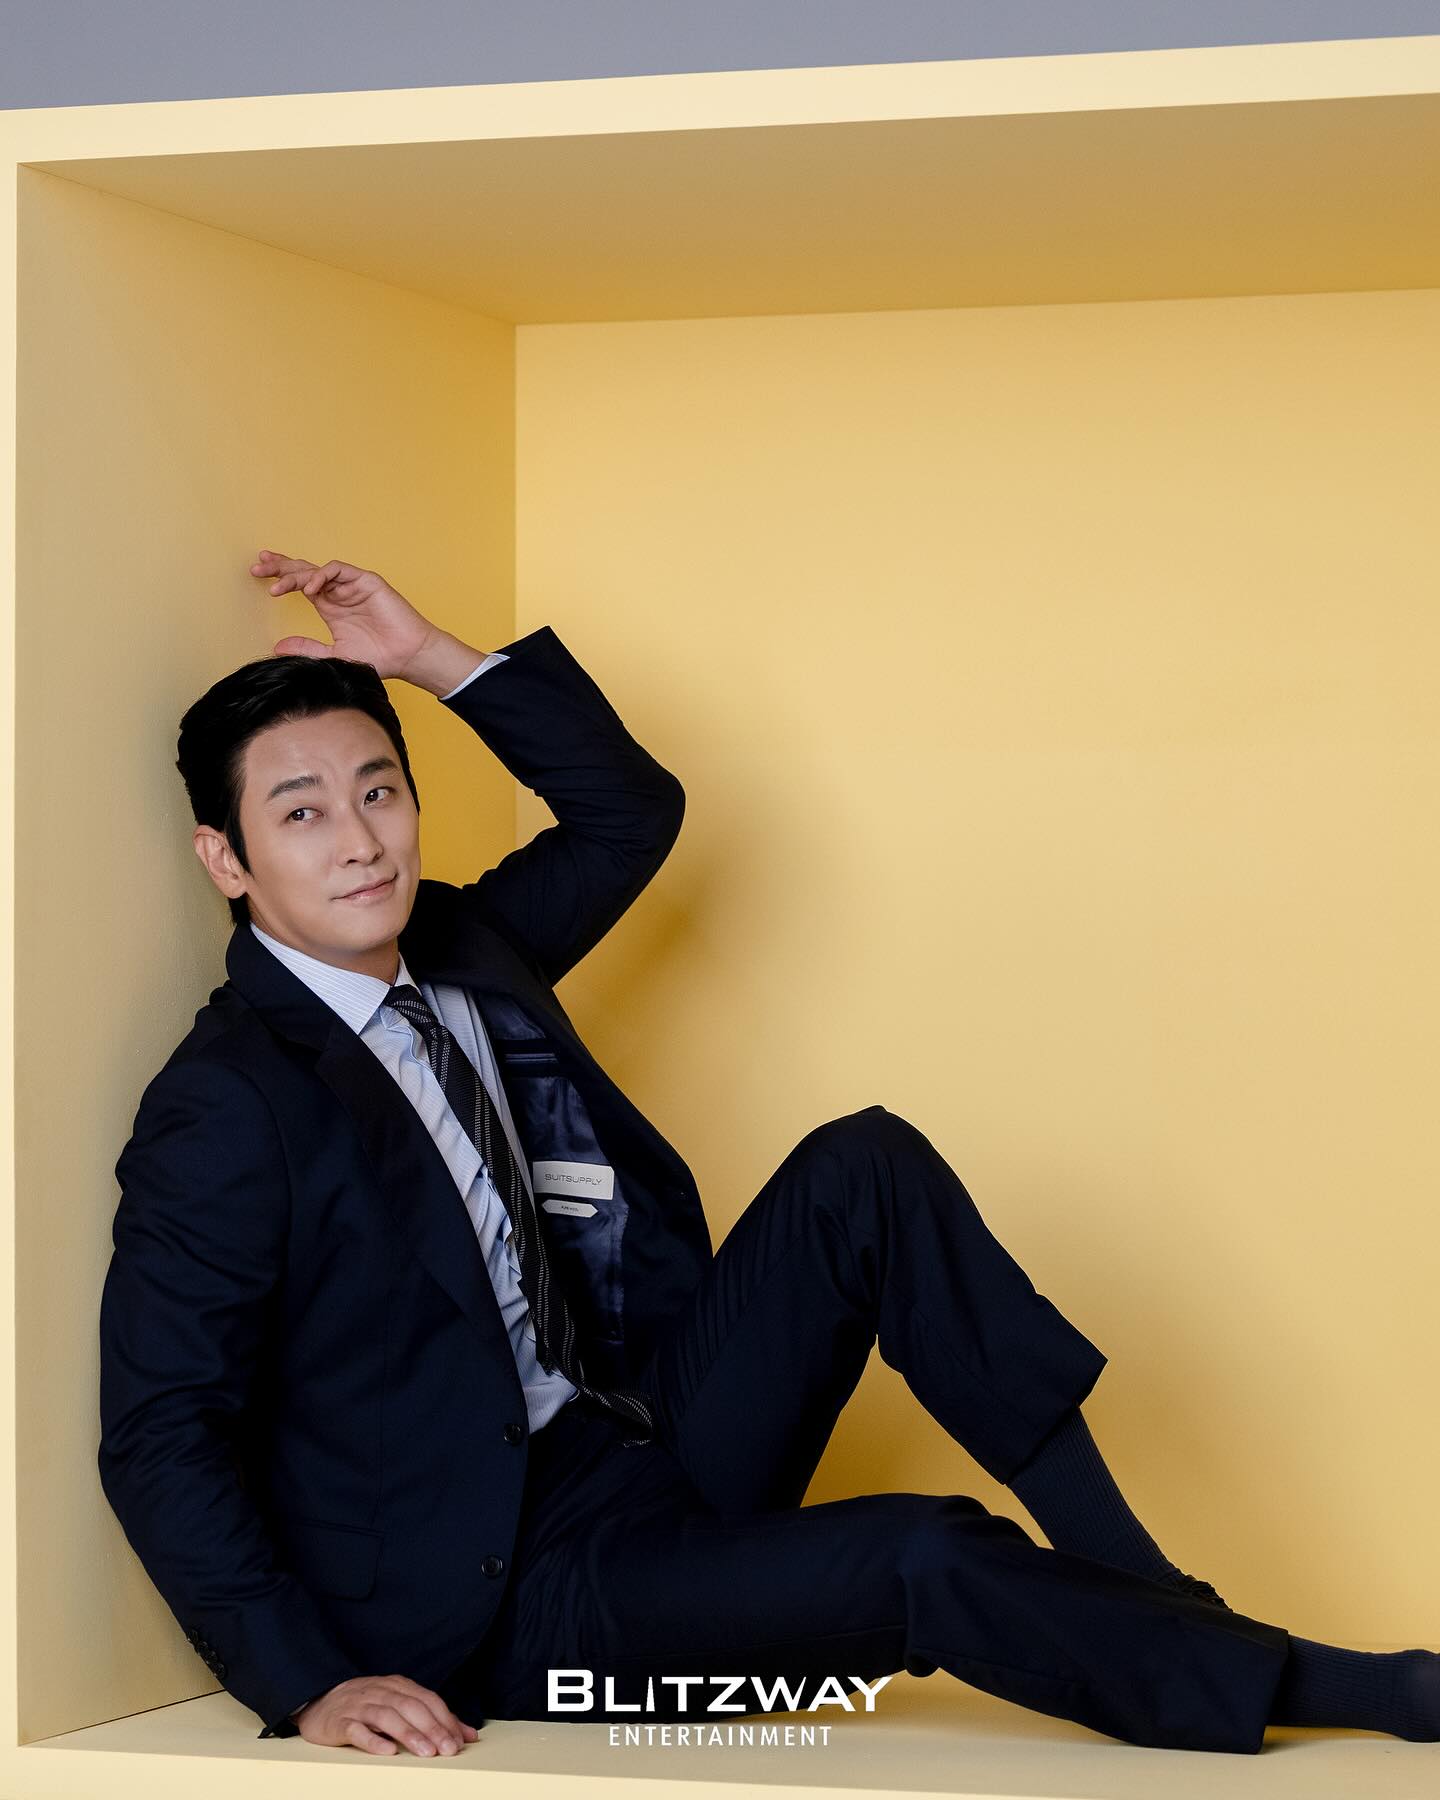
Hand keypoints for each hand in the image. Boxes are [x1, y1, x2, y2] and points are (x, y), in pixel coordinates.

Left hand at [250, 549, 442, 683]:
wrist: (407, 657)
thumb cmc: (378, 657)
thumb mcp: (334, 654)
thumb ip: (308, 648)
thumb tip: (278, 647)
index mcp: (330, 606)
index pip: (300, 584)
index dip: (280, 577)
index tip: (258, 576)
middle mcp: (339, 592)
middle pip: (304, 571)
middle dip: (280, 567)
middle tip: (258, 567)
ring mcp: (352, 585)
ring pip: (318, 570)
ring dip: (296, 574)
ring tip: (279, 586)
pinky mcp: (366, 582)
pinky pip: (339, 570)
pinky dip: (321, 576)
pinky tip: (309, 589)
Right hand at [293, 1673, 479, 1755]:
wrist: (319, 1702)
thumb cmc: (366, 1706)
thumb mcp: (399, 1705)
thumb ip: (432, 1718)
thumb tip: (468, 1734)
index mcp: (398, 1686)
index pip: (427, 1699)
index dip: (445, 1719)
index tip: (459, 1741)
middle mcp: (381, 1692)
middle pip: (411, 1707)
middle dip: (433, 1728)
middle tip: (448, 1749)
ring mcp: (360, 1706)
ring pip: (387, 1717)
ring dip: (409, 1734)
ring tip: (426, 1752)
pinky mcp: (340, 1722)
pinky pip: (357, 1730)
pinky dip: (373, 1741)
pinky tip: (387, 1752)